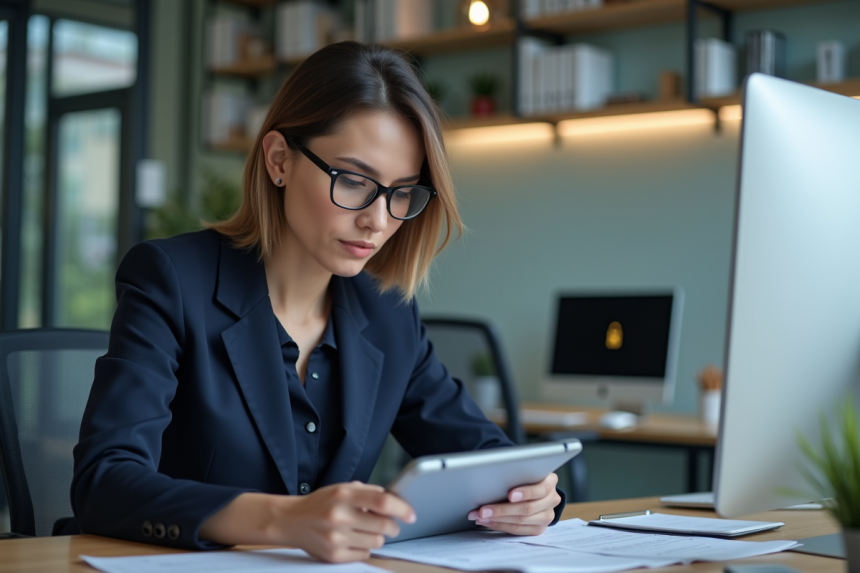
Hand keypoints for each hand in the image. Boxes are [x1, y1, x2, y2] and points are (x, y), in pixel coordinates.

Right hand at [199, 482, 414, 562]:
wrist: (289, 521)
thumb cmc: (320, 503)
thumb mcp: (342, 488)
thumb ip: (367, 493)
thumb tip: (395, 502)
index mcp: (343, 494)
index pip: (382, 501)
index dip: (402, 508)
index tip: (411, 514)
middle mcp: (338, 515)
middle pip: (383, 526)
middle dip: (392, 526)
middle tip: (389, 524)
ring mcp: (335, 538)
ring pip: (376, 543)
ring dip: (377, 537)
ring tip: (365, 531)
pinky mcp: (333, 555)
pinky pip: (364, 555)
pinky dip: (364, 549)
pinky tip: (353, 540)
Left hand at [466, 473, 560, 535]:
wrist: (538, 491)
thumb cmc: (526, 477)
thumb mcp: (526, 471)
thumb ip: (516, 474)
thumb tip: (491, 477)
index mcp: (550, 482)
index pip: (540, 489)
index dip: (525, 493)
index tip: (510, 495)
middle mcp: (552, 500)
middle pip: (527, 508)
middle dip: (501, 509)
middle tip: (483, 510)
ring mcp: (547, 516)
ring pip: (520, 521)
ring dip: (497, 519)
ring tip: (480, 516)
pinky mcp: (539, 529)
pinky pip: (518, 530)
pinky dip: (500, 525)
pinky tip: (487, 522)